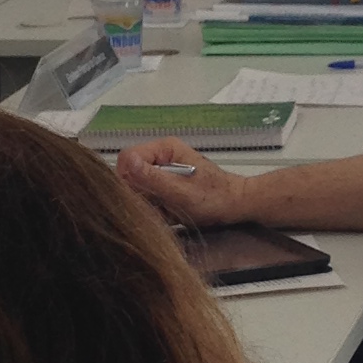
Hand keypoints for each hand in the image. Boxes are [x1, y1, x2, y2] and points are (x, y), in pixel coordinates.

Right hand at [112, 139, 253, 226]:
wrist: (235, 206)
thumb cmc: (212, 198)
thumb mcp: (180, 191)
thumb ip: (152, 177)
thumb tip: (127, 162)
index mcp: (164, 149)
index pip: (127, 157)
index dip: (128, 178)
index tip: (141, 196)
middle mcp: (160, 157)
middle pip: (130, 174)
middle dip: (140, 194)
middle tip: (160, 206)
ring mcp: (163, 172)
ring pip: (137, 189)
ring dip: (149, 204)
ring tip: (169, 211)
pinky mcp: (165, 186)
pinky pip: (148, 198)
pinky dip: (156, 209)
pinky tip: (171, 214)